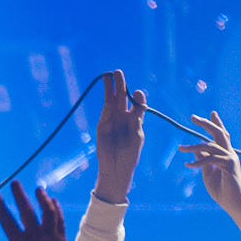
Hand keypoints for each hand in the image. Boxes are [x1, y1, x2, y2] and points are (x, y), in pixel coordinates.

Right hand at [93, 68, 145, 203]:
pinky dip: (105, 97)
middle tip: (119, 72)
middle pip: (123, 98)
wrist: (115, 168)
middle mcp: (124, 118)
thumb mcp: (137, 135)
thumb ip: (137, 118)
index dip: (138, 97)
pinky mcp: (102, 123)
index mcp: (136, 121)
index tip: (137, 93)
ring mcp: (112, 120)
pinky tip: (106, 87)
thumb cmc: (130, 155)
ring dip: (112, 87)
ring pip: (112, 100)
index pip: (138, 105)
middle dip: (122, 86)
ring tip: (110, 74)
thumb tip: (138, 101)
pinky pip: (105, 108)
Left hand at [179, 112, 240, 239]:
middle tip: (193, 117)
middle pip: (218, 134)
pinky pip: (210, 160)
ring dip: (194, 146)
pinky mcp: (229, 166)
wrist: (233, 203)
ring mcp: (230, 159)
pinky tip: (188, 165)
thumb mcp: (208, 173)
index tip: (211, 113)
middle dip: (206, 124)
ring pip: (210, 146)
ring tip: (180, 148)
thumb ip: (203, 160)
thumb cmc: (221, 190)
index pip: (221, 135)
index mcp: (225, 154)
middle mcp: (229, 154)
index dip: (216, 123)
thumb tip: (195, 150)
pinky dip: (198, 162)